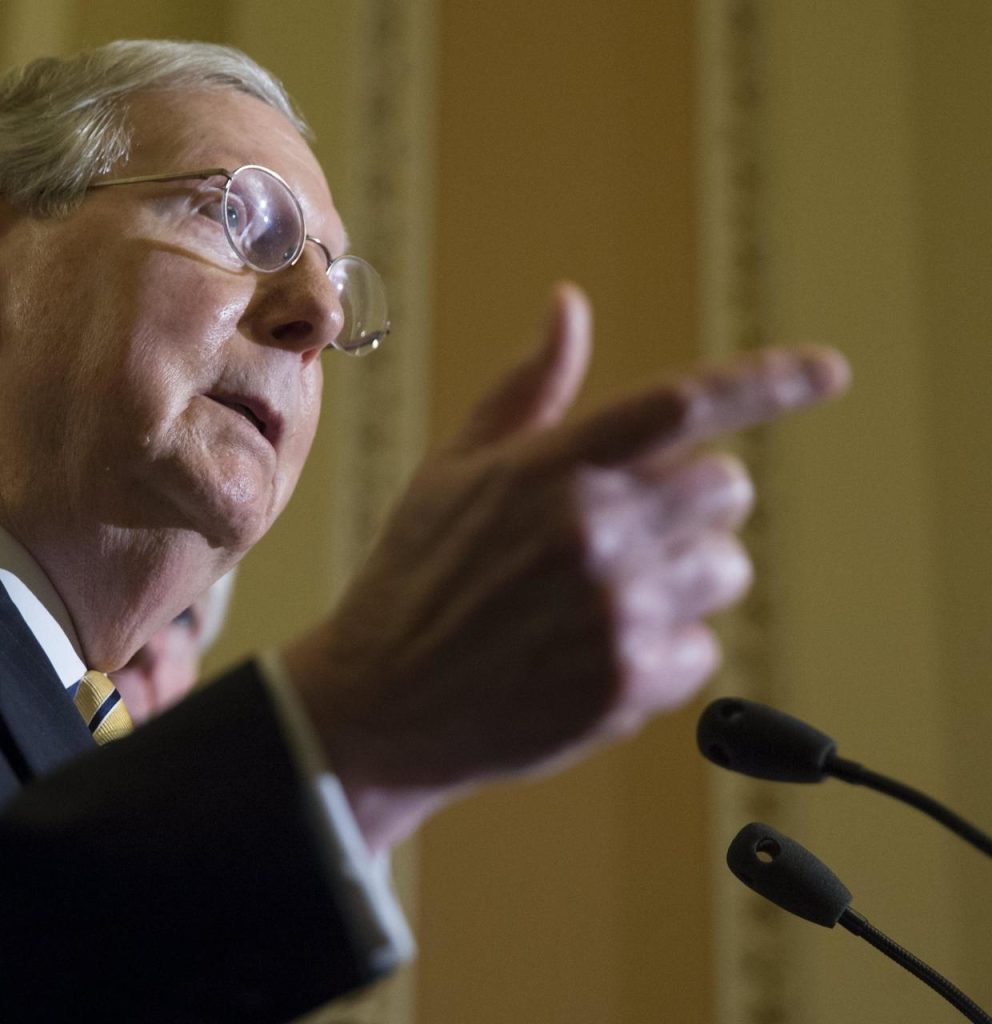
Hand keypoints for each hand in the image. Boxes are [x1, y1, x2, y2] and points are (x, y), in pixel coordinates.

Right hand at [283, 283, 849, 850]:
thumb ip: (527, 389)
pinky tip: (594, 648)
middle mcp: (593, 533)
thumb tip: (570, 304)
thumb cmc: (413, 575)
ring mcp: (616, 612)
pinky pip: (702, 647)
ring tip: (608, 594)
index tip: (829, 373)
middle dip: (694, 500)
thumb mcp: (453, 469)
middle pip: (726, 488)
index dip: (768, 382)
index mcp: (551, 468)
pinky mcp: (628, 684)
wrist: (380, 703)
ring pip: (726, 569)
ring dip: (686, 573)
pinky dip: (665, 647)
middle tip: (632, 526)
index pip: (683, 404)